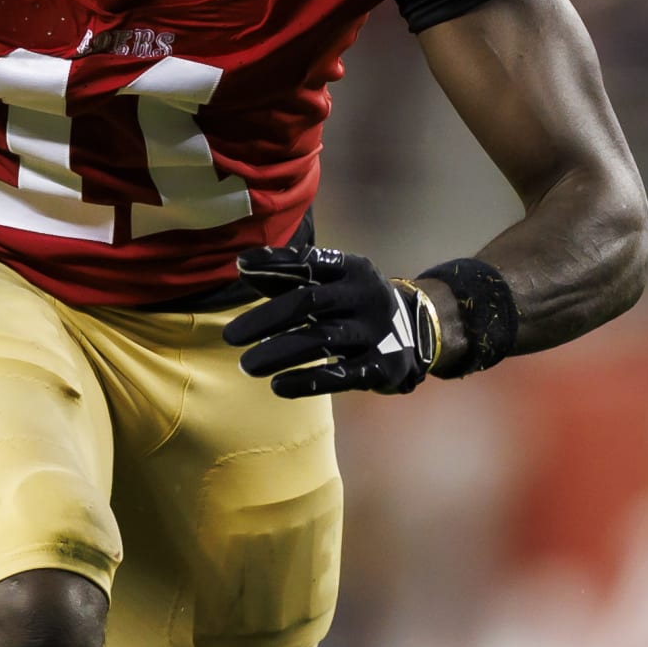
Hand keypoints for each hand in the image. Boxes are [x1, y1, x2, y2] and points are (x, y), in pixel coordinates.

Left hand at [224, 246, 439, 397]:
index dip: (274, 263)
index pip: (309, 261)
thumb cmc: (354, 303)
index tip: (241, 266)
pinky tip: (278, 386)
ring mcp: (375, 331)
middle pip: (308, 302)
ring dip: (278, 353)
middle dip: (265, 319)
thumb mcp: (333, 282)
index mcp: (352, 269)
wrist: (418, 332)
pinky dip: (307, 381)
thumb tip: (242, 267)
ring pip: (320, 339)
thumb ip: (290, 276)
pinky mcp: (381, 366)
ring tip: (246, 365)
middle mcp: (365, 296)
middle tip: (230, 336)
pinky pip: (340, 375)